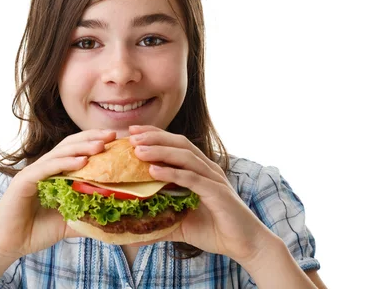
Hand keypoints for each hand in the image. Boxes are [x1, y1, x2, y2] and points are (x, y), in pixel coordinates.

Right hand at [0, 129, 116, 260]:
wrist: (8, 245)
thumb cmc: (36, 231)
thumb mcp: (69, 223)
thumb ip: (87, 216)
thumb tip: (113, 219)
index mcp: (55, 173)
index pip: (76, 151)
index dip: (94, 142)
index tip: (116, 141)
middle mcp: (44, 168)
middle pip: (70, 145)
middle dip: (92, 138)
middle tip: (113, 135)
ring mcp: (33, 172)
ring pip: (60, 153)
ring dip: (81, 148)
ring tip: (100, 146)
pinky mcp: (24, 181)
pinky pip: (47, 168)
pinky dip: (65, 163)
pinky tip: (81, 162)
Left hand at [128, 125, 274, 264]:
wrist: (246, 245)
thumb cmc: (216, 231)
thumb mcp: (181, 225)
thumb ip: (160, 223)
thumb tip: (134, 234)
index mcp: (200, 171)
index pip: (176, 145)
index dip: (155, 135)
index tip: (133, 132)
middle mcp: (207, 169)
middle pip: (179, 143)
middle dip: (154, 136)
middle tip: (131, 135)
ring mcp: (213, 179)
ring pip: (185, 156)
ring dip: (160, 151)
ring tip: (138, 151)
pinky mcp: (217, 193)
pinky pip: (192, 178)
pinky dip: (172, 173)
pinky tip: (153, 171)